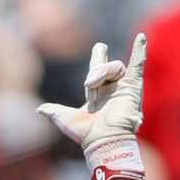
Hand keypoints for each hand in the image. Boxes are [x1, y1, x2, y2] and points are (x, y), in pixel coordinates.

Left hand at [38, 32, 145, 155]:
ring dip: (102, 72)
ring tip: (93, 84)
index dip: (96, 58)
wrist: (104, 141)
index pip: (96, 70)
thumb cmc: (85, 134)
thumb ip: (53, 111)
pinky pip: (137, 65)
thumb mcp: (64, 118)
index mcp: (97, 94)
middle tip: (94, 65)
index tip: (99, 47)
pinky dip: (140, 52)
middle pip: (104, 65)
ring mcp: (122, 87)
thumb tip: (38, 110)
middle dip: (97, 65)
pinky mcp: (132, 87)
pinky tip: (140, 38)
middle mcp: (110, 89)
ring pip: (113, 66)